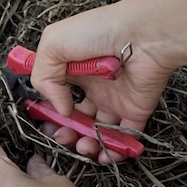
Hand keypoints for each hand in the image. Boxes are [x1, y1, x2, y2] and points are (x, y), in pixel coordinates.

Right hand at [33, 4, 179, 163]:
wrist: (142, 35)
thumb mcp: (54, 44)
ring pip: (98, 132)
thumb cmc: (99, 31)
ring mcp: (116, 101)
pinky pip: (124, 138)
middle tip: (63, 137)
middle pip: (78, 119)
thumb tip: (60, 109)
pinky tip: (102, 155)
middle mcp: (95, 87)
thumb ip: (44, 78)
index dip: (51, 112)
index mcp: (76, 70)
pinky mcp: (135, 112)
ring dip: (87, 145)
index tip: (45, 122)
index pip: (60, 97)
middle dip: (67, 133)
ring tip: (82, 146)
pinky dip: (114, 152)